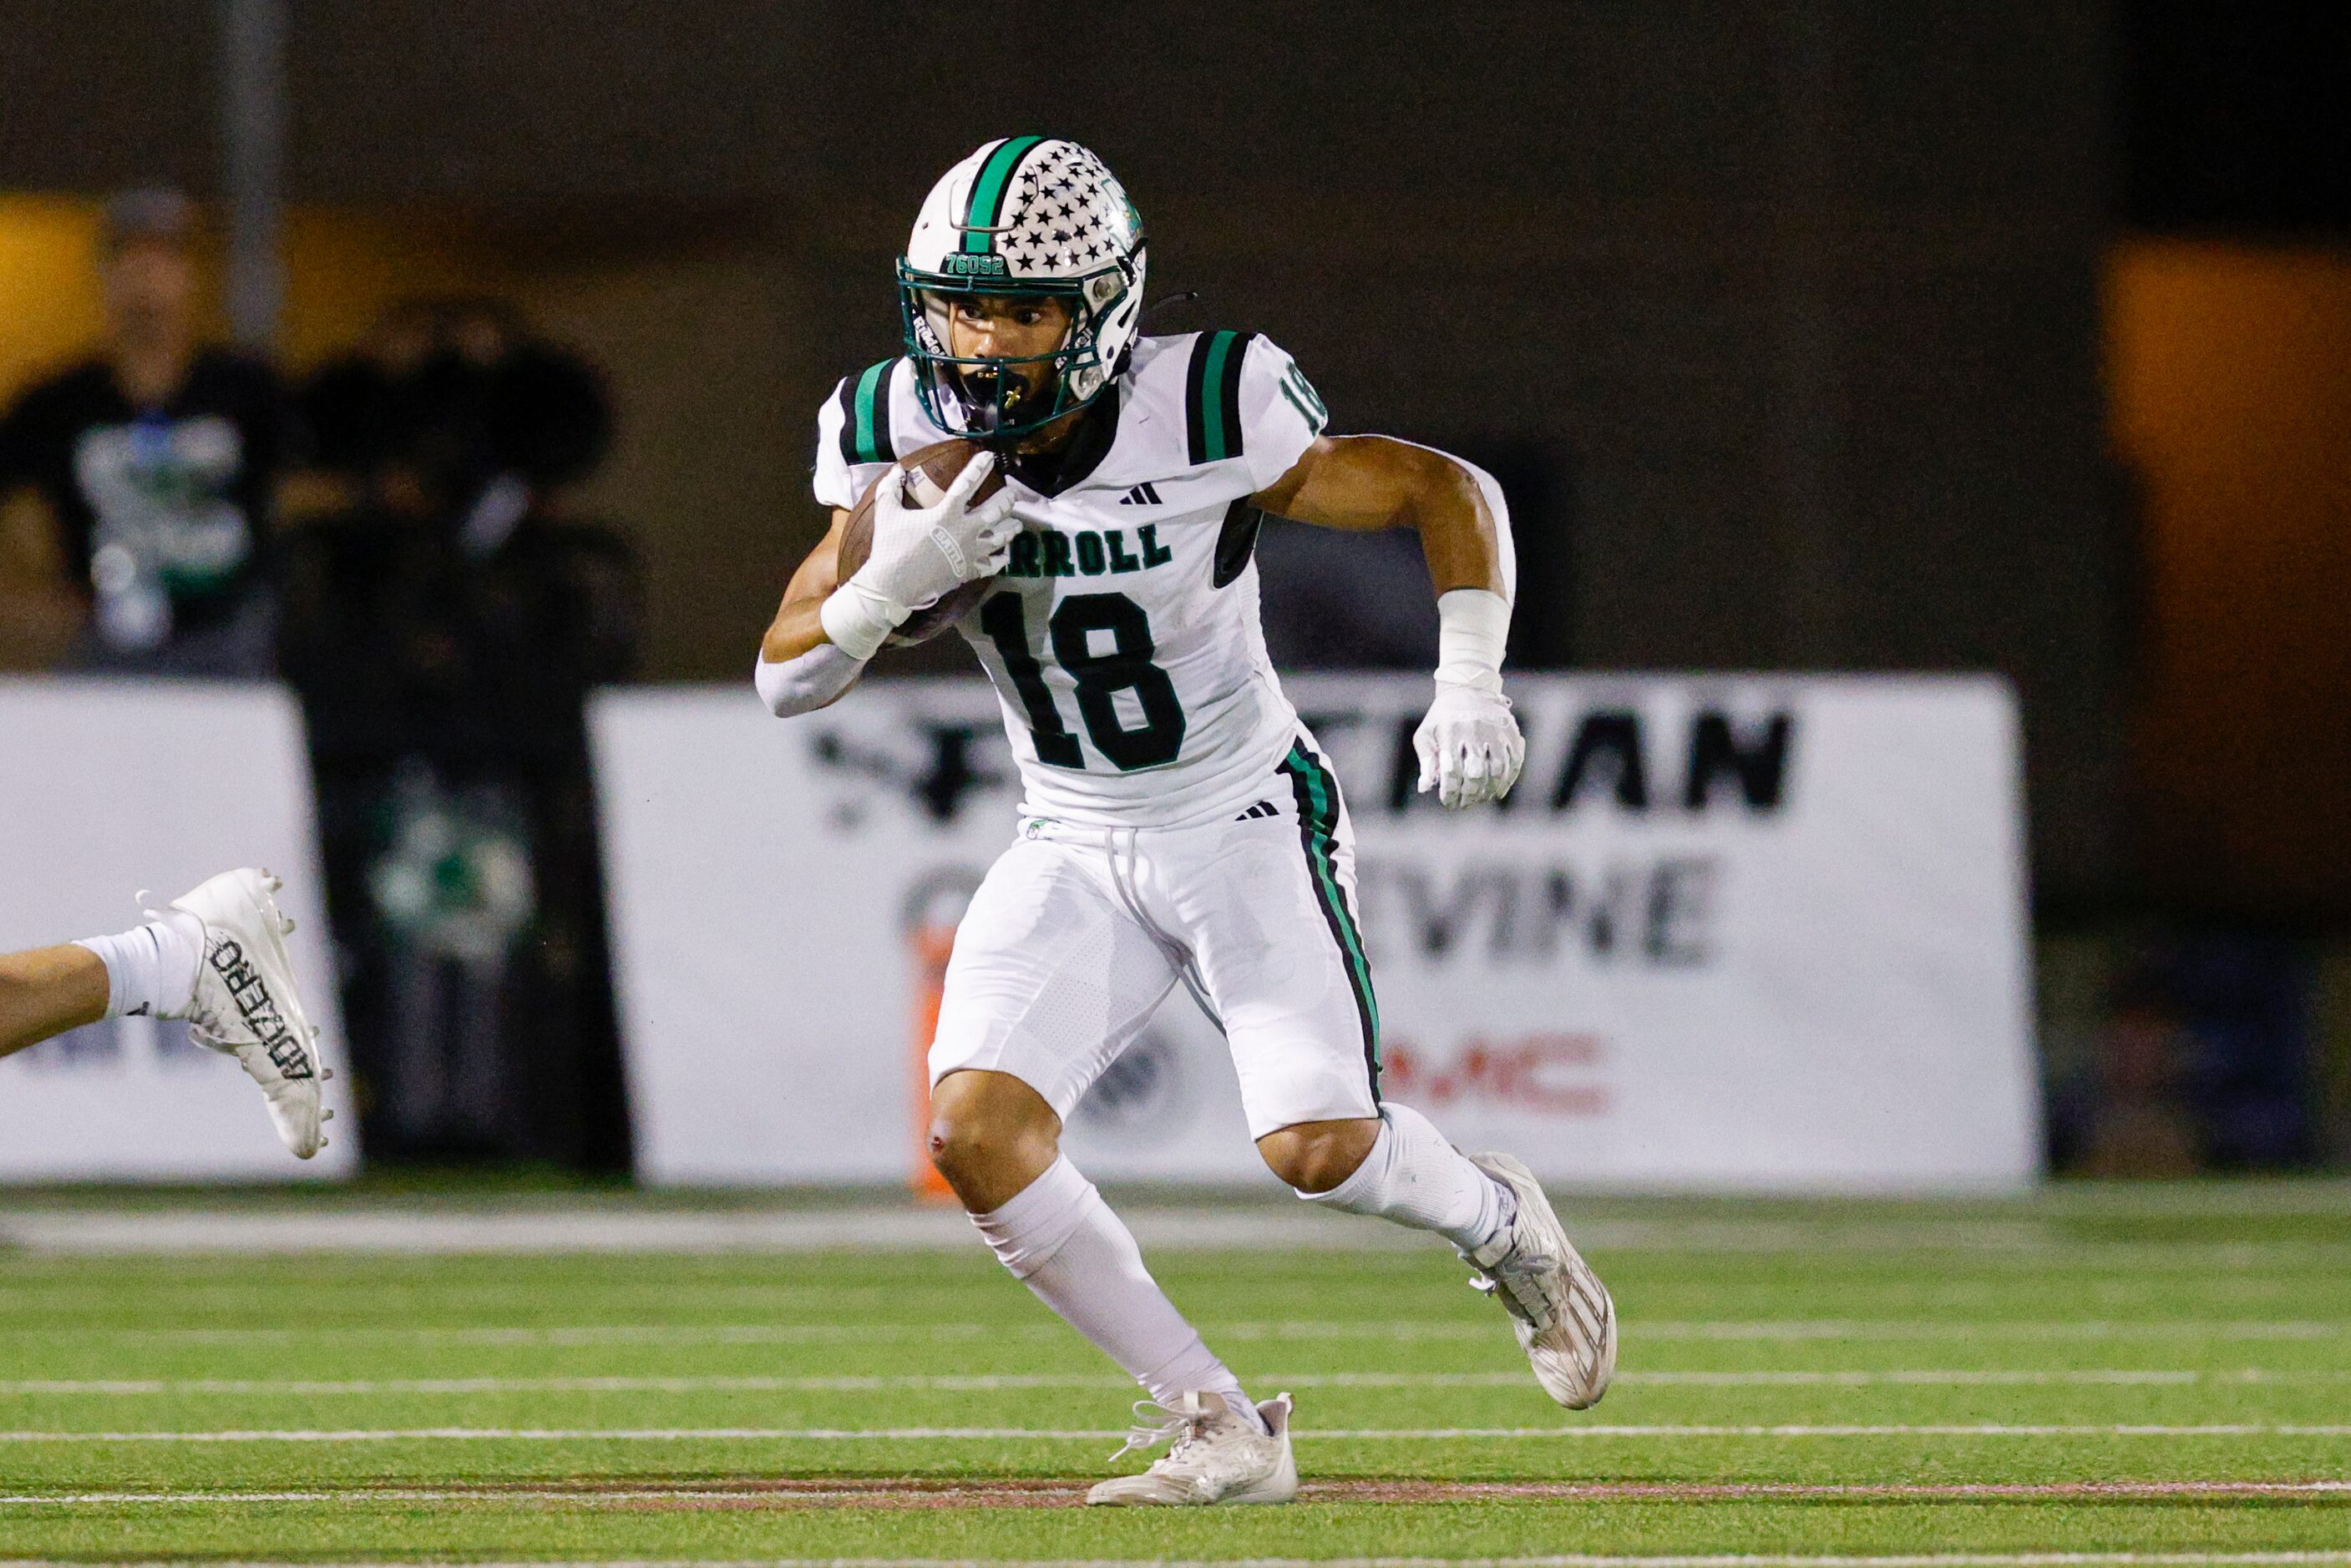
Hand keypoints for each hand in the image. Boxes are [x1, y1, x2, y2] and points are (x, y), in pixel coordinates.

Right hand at [851, 452, 1018, 616]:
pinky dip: (1001, 558)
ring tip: (1017, 523)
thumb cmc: (890, 547)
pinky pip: (993, 564)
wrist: (894, 586)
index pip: (967, 484)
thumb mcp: (887, 512)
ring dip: (1011, 529)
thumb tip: (896, 471)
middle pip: (996, 511)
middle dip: (1007, 499)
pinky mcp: (969, 571)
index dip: (979, 467)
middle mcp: (965, 531)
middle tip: (1014, 493)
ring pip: (1001, 538)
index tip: (989, 456)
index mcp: (947, 513)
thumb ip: (891, 489)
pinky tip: (1005, 554)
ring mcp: (970, 553)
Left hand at [1414, 680, 1524, 808]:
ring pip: (1498, 769)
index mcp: (1450, 731)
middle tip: (1465, 805)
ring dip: (1490, 791)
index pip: (1451, 771)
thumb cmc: (1442, 717)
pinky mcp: (1511, 731)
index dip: (1451, 792)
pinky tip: (1499, 791)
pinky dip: (1509, 780)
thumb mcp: (1426, 734)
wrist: (1468, 688)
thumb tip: (1425, 788)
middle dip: (1470, 795)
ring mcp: (1495, 730)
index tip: (1448, 803)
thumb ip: (1426, 761)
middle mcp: (1474, 730)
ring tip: (1481, 800)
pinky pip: (1515, 761)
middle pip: (1476, 772)